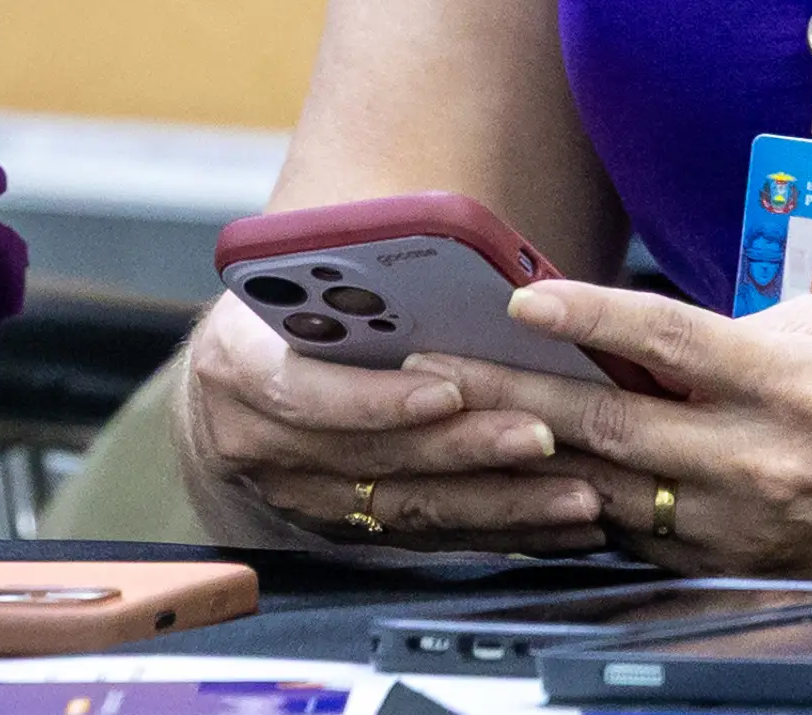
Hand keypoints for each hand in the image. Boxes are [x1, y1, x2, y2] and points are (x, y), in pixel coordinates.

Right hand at [175, 293, 601, 549]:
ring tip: (576, 493)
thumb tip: (460, 274)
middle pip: (369, 456)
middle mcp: (253, 439)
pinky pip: (431, 537)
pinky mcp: (341, 531)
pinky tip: (563, 526)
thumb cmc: (292, 312)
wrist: (246, 379)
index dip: (376, 397)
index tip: (449, 390)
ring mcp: (296, 495)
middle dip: (462, 449)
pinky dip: (502, 531)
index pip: (301, 390)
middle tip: (540, 436)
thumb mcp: (301, 279)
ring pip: (408, 508)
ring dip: (501, 504)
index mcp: (234, 362)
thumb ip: (358, 283)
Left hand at [416, 279, 811, 572]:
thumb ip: (737, 322)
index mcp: (790, 386)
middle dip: (508, 391)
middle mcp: (757, 459)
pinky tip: (503, 473)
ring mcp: (736, 521)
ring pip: (600, 484)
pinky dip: (560, 499)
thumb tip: (638, 327)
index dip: (591, 317)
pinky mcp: (718, 562)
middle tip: (431, 363)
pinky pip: (621, 530)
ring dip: (514, 452)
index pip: (671, 342)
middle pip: (609, 421)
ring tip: (442, 419)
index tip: (522, 298)